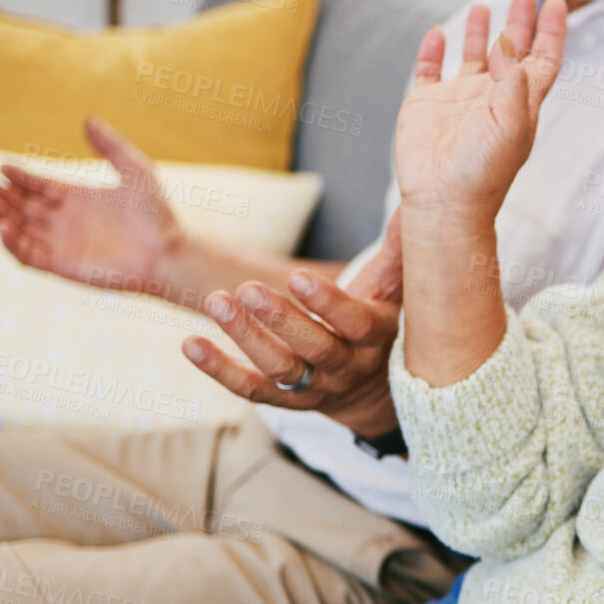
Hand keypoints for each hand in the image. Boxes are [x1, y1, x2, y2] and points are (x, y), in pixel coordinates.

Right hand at [0, 116, 180, 293]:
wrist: (167, 252)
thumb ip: (111, 146)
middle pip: (22, 206)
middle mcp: (65, 220)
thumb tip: (88, 118)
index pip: (38, 186)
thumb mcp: (135, 171)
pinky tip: (2, 227)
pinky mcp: (62, 265)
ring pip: (20, 229)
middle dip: (0, 195)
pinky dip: (12, 243)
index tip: (3, 166)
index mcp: (77, 198)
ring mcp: (62, 243)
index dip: (19, 176)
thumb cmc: (156, 214)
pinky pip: (29, 255)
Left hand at [182, 213, 403, 436]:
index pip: (354, 324)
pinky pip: (250, 389)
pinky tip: (190, 344)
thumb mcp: (391, 291)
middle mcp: (346, 367)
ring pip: (279, 369)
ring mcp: (314, 388)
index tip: (298, 276)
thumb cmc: (378, 322)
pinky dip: (219, 369)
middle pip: (315, 349)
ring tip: (214, 301)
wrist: (370, 391)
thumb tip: (413, 202)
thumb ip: (396, 251)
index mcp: (375, 338)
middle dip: (280, 319)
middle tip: (246, 288)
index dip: (328, 304)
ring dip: (245, 338)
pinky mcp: (284, 400)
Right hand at [394, 0, 565, 232]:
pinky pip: (430, 70)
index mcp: (520, 104)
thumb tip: (509, 41)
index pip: (542, 60)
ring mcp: (458, 101)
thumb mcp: (511, 125)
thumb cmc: (483, 173)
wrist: (443, 203)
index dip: (552, 32)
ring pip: (472, 57)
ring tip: (483, 7)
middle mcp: (491, 98)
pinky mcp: (427, 106)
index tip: (558, 2)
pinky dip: (434, 50)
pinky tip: (439, 34)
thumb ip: (514, 80)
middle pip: (511, 52)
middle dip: (519, 22)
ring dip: (479, 32)